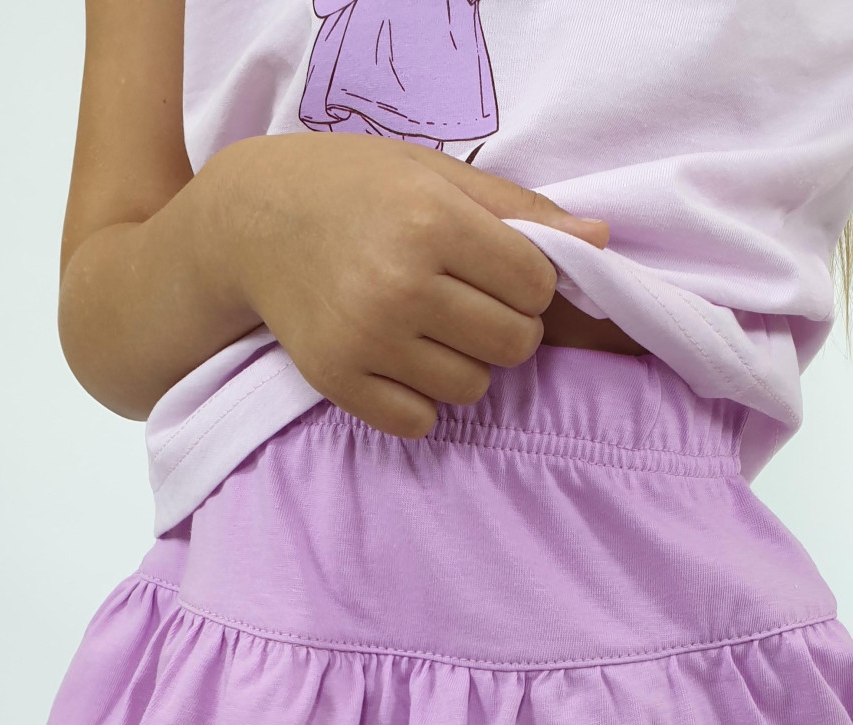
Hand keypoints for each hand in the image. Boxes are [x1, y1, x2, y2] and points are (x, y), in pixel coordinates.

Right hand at [203, 132, 609, 435]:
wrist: (251, 221)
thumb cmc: (354, 189)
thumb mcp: (435, 175)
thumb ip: (520, 210)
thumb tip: (601, 242)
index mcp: (432, 222)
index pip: (537, 286)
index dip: (528, 281)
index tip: (497, 269)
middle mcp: (400, 285)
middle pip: (515, 344)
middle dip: (506, 326)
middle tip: (468, 303)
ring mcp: (367, 339)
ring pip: (473, 388)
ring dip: (465, 365)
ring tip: (430, 328)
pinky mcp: (339, 381)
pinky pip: (420, 422)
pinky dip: (422, 401)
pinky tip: (403, 363)